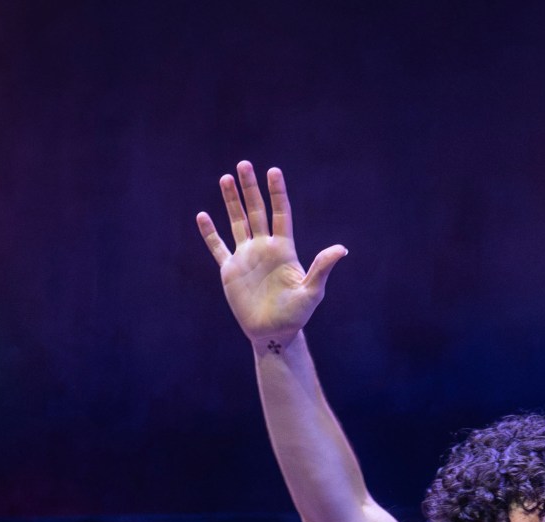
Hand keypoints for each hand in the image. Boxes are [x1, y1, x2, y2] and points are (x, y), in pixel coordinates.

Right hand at [195, 162, 346, 351]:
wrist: (274, 334)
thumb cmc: (296, 315)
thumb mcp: (312, 292)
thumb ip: (321, 268)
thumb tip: (341, 249)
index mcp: (284, 249)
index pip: (281, 213)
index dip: (277, 192)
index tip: (273, 171)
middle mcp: (264, 248)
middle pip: (256, 211)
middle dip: (250, 189)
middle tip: (244, 164)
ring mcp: (246, 257)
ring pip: (237, 222)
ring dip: (231, 201)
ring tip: (226, 178)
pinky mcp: (230, 271)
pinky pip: (218, 247)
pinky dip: (210, 233)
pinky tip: (203, 216)